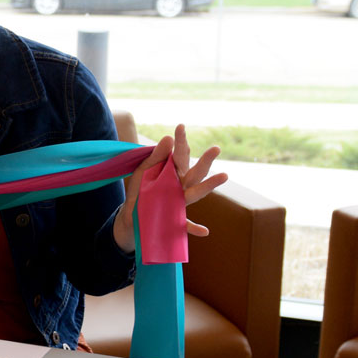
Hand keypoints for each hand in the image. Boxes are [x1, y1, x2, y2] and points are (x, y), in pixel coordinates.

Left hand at [112, 124, 226, 254]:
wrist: (132, 214)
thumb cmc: (140, 189)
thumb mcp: (144, 170)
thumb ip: (156, 155)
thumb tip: (168, 137)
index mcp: (174, 172)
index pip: (181, 155)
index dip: (181, 141)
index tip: (180, 126)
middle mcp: (181, 186)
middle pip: (195, 172)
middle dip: (205, 161)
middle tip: (216, 148)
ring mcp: (179, 202)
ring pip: (195, 193)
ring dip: (209, 186)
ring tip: (224, 175)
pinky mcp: (174, 218)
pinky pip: (186, 225)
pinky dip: (195, 228)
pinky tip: (205, 231)